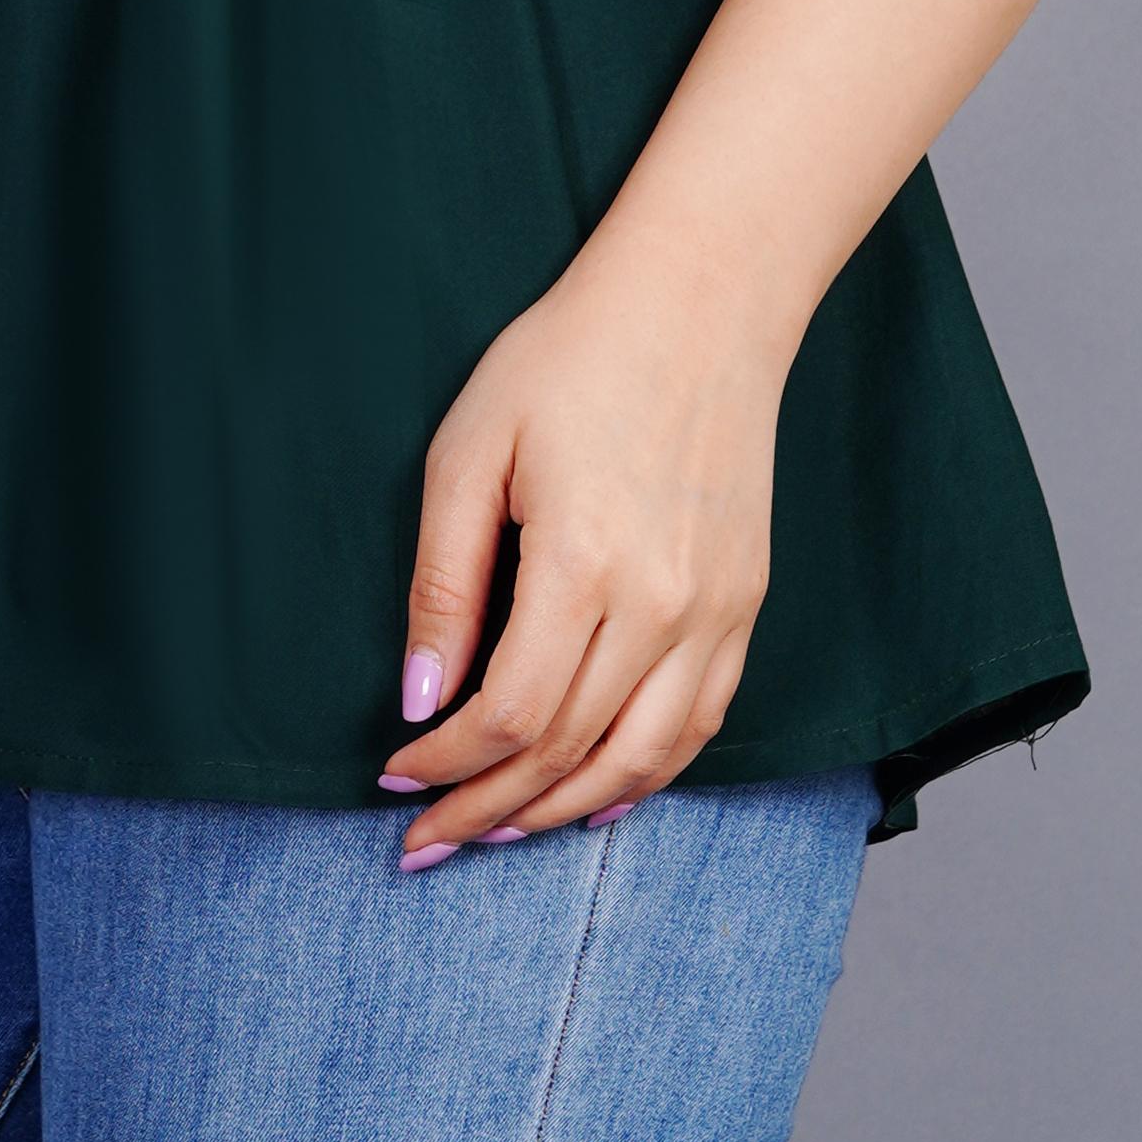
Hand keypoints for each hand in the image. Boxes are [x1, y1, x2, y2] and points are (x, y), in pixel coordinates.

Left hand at [374, 242, 784, 859]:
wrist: (699, 303)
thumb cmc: (569, 361)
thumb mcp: (471, 450)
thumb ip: (444, 581)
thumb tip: (421, 697)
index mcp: (584, 564)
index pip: (509, 715)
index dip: (445, 762)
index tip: (394, 777)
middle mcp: (663, 606)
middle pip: (569, 752)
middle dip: (487, 807)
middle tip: (428, 838)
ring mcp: (717, 612)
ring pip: (641, 760)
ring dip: (564, 812)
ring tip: (498, 831)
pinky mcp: (746, 605)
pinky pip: (700, 725)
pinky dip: (647, 776)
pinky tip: (599, 795)